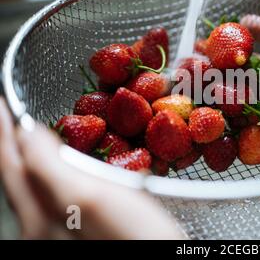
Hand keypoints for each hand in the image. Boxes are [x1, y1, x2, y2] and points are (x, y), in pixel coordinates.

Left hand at [0, 98, 183, 238]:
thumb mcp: (89, 198)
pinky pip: (54, 197)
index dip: (4, 130)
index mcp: (39, 215)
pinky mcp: (76, 235)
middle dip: (12, 142)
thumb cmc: (133, 238)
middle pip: (18, 175)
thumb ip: (51, 168)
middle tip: (9, 114)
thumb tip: (26, 136)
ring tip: (29, 135)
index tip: (1, 104)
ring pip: (35, 186)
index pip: (13, 162)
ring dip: (30, 157)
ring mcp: (57, 233)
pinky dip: (52, 173)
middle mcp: (40, 227)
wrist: (156, 258)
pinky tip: (62, 167)